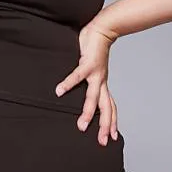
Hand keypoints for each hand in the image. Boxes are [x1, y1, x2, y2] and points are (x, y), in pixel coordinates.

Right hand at [55, 18, 119, 145]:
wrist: (103, 29)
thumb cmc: (96, 49)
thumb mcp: (95, 68)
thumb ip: (89, 78)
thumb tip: (81, 87)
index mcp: (103, 83)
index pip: (110, 106)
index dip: (112, 121)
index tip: (113, 137)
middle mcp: (102, 82)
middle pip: (106, 108)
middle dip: (104, 126)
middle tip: (102, 142)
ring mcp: (96, 74)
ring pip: (93, 98)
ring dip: (87, 113)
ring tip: (80, 126)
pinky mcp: (88, 64)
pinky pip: (77, 77)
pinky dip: (68, 84)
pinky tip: (59, 91)